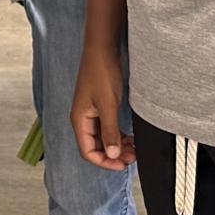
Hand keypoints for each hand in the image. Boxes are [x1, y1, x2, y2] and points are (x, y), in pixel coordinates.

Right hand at [72, 47, 134, 170]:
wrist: (102, 51)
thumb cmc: (101, 74)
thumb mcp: (108, 105)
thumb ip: (110, 131)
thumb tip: (112, 154)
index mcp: (80, 120)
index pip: (88, 151)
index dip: (104, 162)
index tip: (122, 164)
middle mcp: (83, 119)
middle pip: (95, 147)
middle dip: (113, 155)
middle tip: (133, 157)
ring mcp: (91, 113)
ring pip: (103, 138)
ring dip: (117, 146)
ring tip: (134, 148)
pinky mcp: (99, 107)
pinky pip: (107, 128)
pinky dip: (118, 135)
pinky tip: (130, 137)